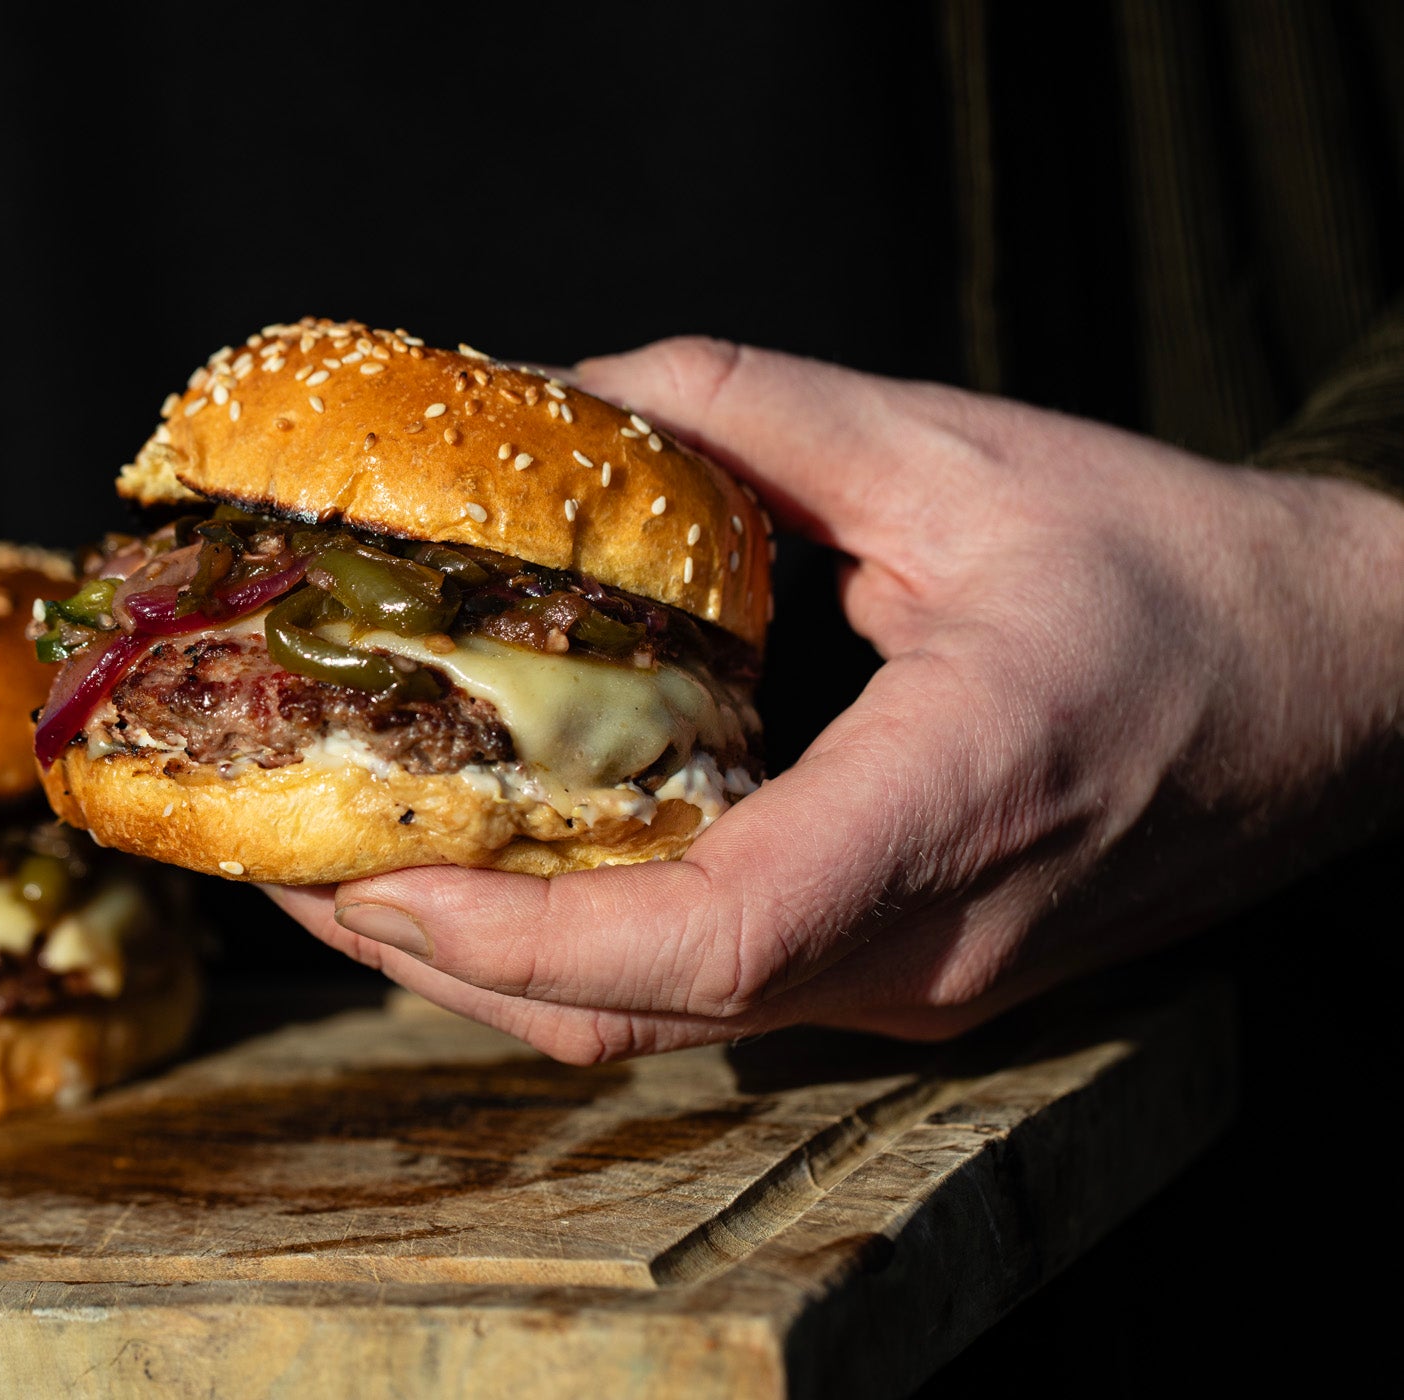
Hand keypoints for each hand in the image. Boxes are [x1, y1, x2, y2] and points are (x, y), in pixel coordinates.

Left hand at [269, 337, 1403, 1060]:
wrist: (1344, 695)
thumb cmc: (1183, 578)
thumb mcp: (972, 457)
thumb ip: (764, 417)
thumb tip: (582, 391)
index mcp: (953, 801)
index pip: (711, 934)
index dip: (519, 931)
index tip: (375, 880)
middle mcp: (922, 939)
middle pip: (639, 1007)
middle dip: (439, 957)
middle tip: (292, 864)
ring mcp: (912, 987)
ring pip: (660, 1024)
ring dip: (490, 968)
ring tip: (355, 875)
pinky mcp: (902, 980)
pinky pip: (706, 998)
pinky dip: (578, 954)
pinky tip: (497, 878)